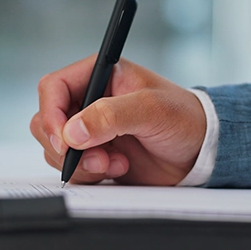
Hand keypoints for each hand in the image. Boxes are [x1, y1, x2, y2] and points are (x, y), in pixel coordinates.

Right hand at [31, 56, 206, 185]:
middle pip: (47, 121)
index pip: (53, 88)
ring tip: (115, 163)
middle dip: (66, 146)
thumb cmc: (185, 118)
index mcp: (99, 74)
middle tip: (97, 158)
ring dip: (80, 163)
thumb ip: (111, 116)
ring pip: (56, 148)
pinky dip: (89, 175)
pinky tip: (119, 169)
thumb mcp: (151, 110)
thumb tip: (72, 131)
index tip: (65, 140)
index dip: (51, 114)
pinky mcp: (94, 155)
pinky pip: (71, 167)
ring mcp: (90, 129)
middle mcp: (89, 100)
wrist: (203, 151)